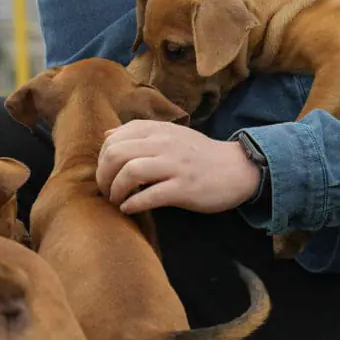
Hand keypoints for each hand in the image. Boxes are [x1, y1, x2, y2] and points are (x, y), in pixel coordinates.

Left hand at [96, 120, 259, 215]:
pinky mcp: (184, 187)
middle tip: (106, 190)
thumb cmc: (199, 154)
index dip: (102, 158)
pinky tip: (129, 208)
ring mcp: (175, 165)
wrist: (237, 168)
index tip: (106, 173)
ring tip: (116, 200)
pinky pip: (150, 196)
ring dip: (115, 190)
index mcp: (158, 130)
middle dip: (103, 176)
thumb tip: (107, 133)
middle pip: (116, 154)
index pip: (114, 138)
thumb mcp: (170, 134)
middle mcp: (164, 144)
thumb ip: (140, 132)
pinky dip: (133, 204)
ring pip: (130, 172)